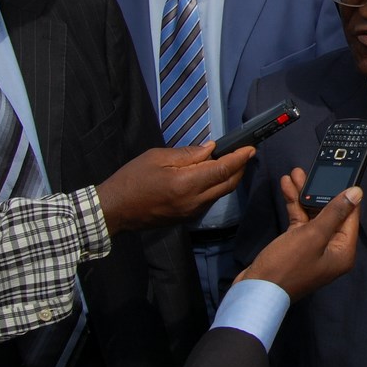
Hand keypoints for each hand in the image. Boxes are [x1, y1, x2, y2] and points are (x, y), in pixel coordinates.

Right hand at [96, 142, 251, 233]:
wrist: (115, 210)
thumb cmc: (132, 179)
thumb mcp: (157, 157)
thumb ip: (187, 154)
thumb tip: (211, 150)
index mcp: (187, 184)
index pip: (222, 170)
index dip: (239, 158)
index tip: (251, 148)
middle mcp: (194, 201)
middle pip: (228, 184)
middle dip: (240, 168)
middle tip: (244, 153)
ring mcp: (192, 212)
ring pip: (220, 193)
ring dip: (229, 178)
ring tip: (230, 161)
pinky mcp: (187, 218)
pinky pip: (209, 200)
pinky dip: (216, 186)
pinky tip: (212, 176)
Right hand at [235, 169, 360, 300]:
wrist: (255, 290)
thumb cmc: (286, 267)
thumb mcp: (313, 235)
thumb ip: (334, 212)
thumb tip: (357, 193)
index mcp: (343, 251)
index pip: (350, 216)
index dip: (345, 194)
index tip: (341, 174)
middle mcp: (331, 249)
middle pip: (331, 213)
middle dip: (319, 191)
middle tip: (313, 172)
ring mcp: (313, 248)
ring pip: (313, 214)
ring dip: (304, 195)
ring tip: (295, 174)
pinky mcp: (297, 245)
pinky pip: (300, 221)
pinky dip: (294, 205)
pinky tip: (287, 188)